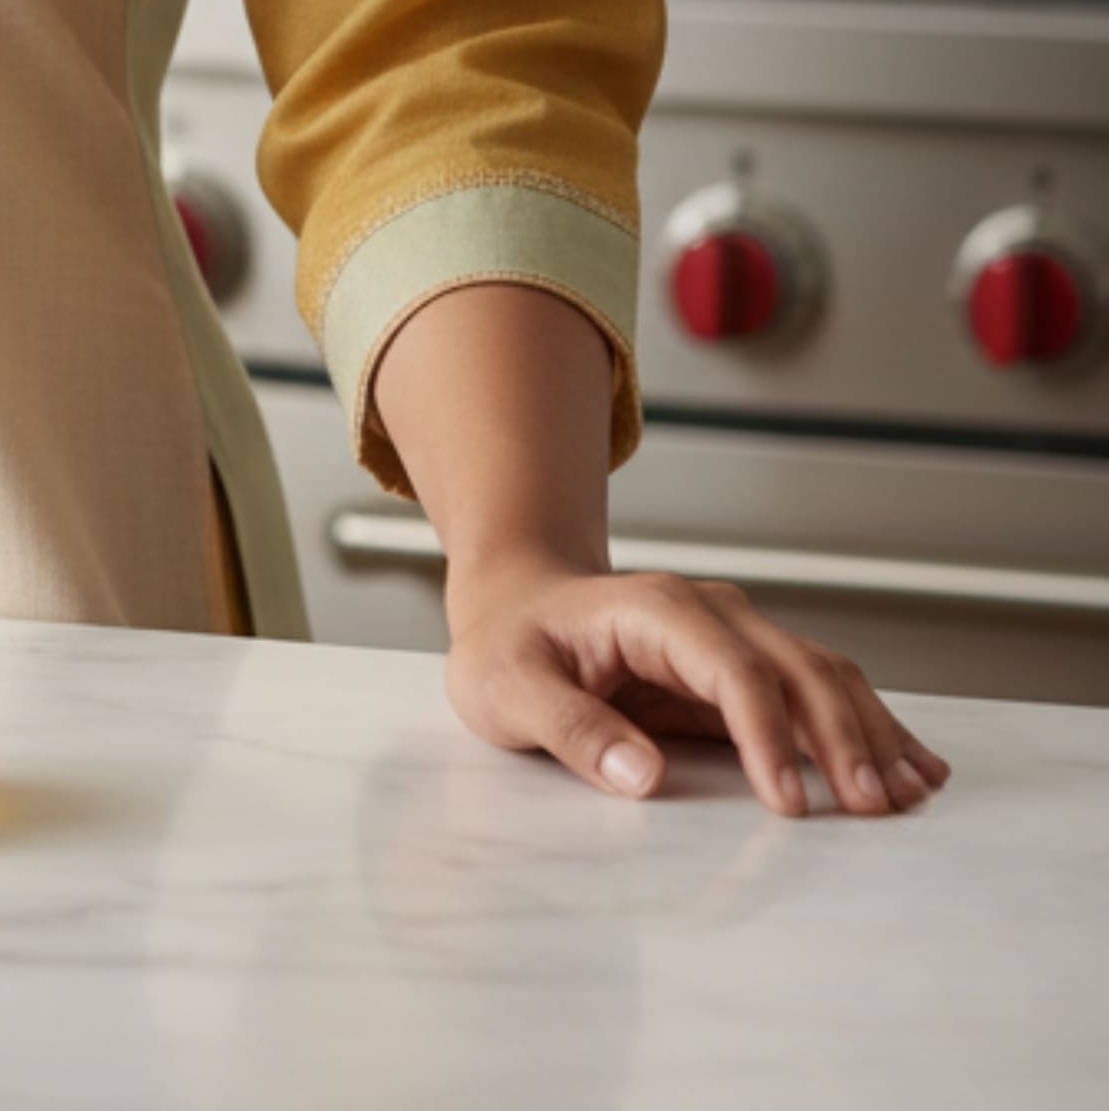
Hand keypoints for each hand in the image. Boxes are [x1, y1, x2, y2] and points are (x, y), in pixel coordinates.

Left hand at [444, 552, 953, 817]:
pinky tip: (913, 765)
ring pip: (823, 675)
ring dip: (872, 732)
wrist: (518, 607)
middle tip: (879, 809)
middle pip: (796, 667)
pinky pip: (819, 692)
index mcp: (653, 610)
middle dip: (843, 737)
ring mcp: (735, 636)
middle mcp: (708, 613)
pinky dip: (868, 726)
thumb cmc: (509, 648)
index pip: (731, 669)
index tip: (790, 805)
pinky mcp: (747, 667)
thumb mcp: (504, 686)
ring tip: (913, 794)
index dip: (766, 735)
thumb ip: (567, 726)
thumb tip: (639, 777)